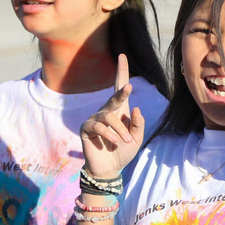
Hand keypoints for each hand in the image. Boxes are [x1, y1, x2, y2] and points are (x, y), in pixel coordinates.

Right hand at [80, 54, 144, 178]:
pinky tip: (112, 141)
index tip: (122, 56)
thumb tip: (136, 107)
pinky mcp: (86, 128)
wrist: (110, 168)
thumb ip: (138, 124)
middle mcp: (107, 111)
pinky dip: (108, 134)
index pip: (120, 88)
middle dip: (122, 93)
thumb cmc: (124, 151)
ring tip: (126, 141)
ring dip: (120, 130)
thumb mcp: (137, 138)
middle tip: (129, 88)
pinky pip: (98, 126)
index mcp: (121, 110)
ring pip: (109, 117)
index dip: (121, 72)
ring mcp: (95, 119)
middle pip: (114, 97)